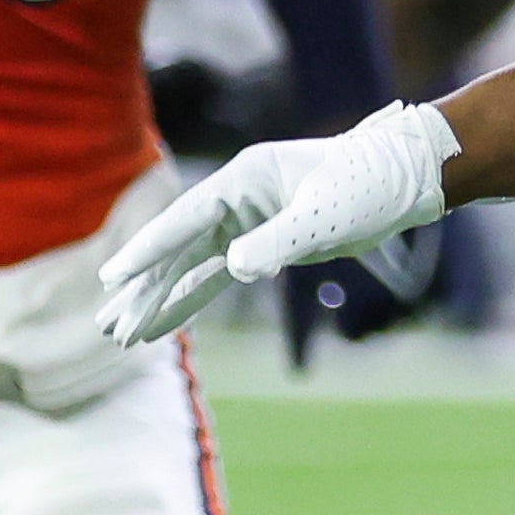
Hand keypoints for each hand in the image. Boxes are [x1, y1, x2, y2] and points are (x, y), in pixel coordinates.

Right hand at [97, 102, 461, 344]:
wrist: (404, 179)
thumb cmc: (367, 185)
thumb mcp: (324, 216)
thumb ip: (278, 241)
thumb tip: (234, 267)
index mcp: (242, 179)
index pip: (182, 219)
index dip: (147, 250)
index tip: (113, 278)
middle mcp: (235, 199)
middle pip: (177, 248)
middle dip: (143, 288)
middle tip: (110, 324)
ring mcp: (245, 222)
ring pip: (190, 266)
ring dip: (159, 299)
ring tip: (123, 335)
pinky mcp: (261, 244)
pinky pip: (215, 276)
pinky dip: (190, 300)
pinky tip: (163, 324)